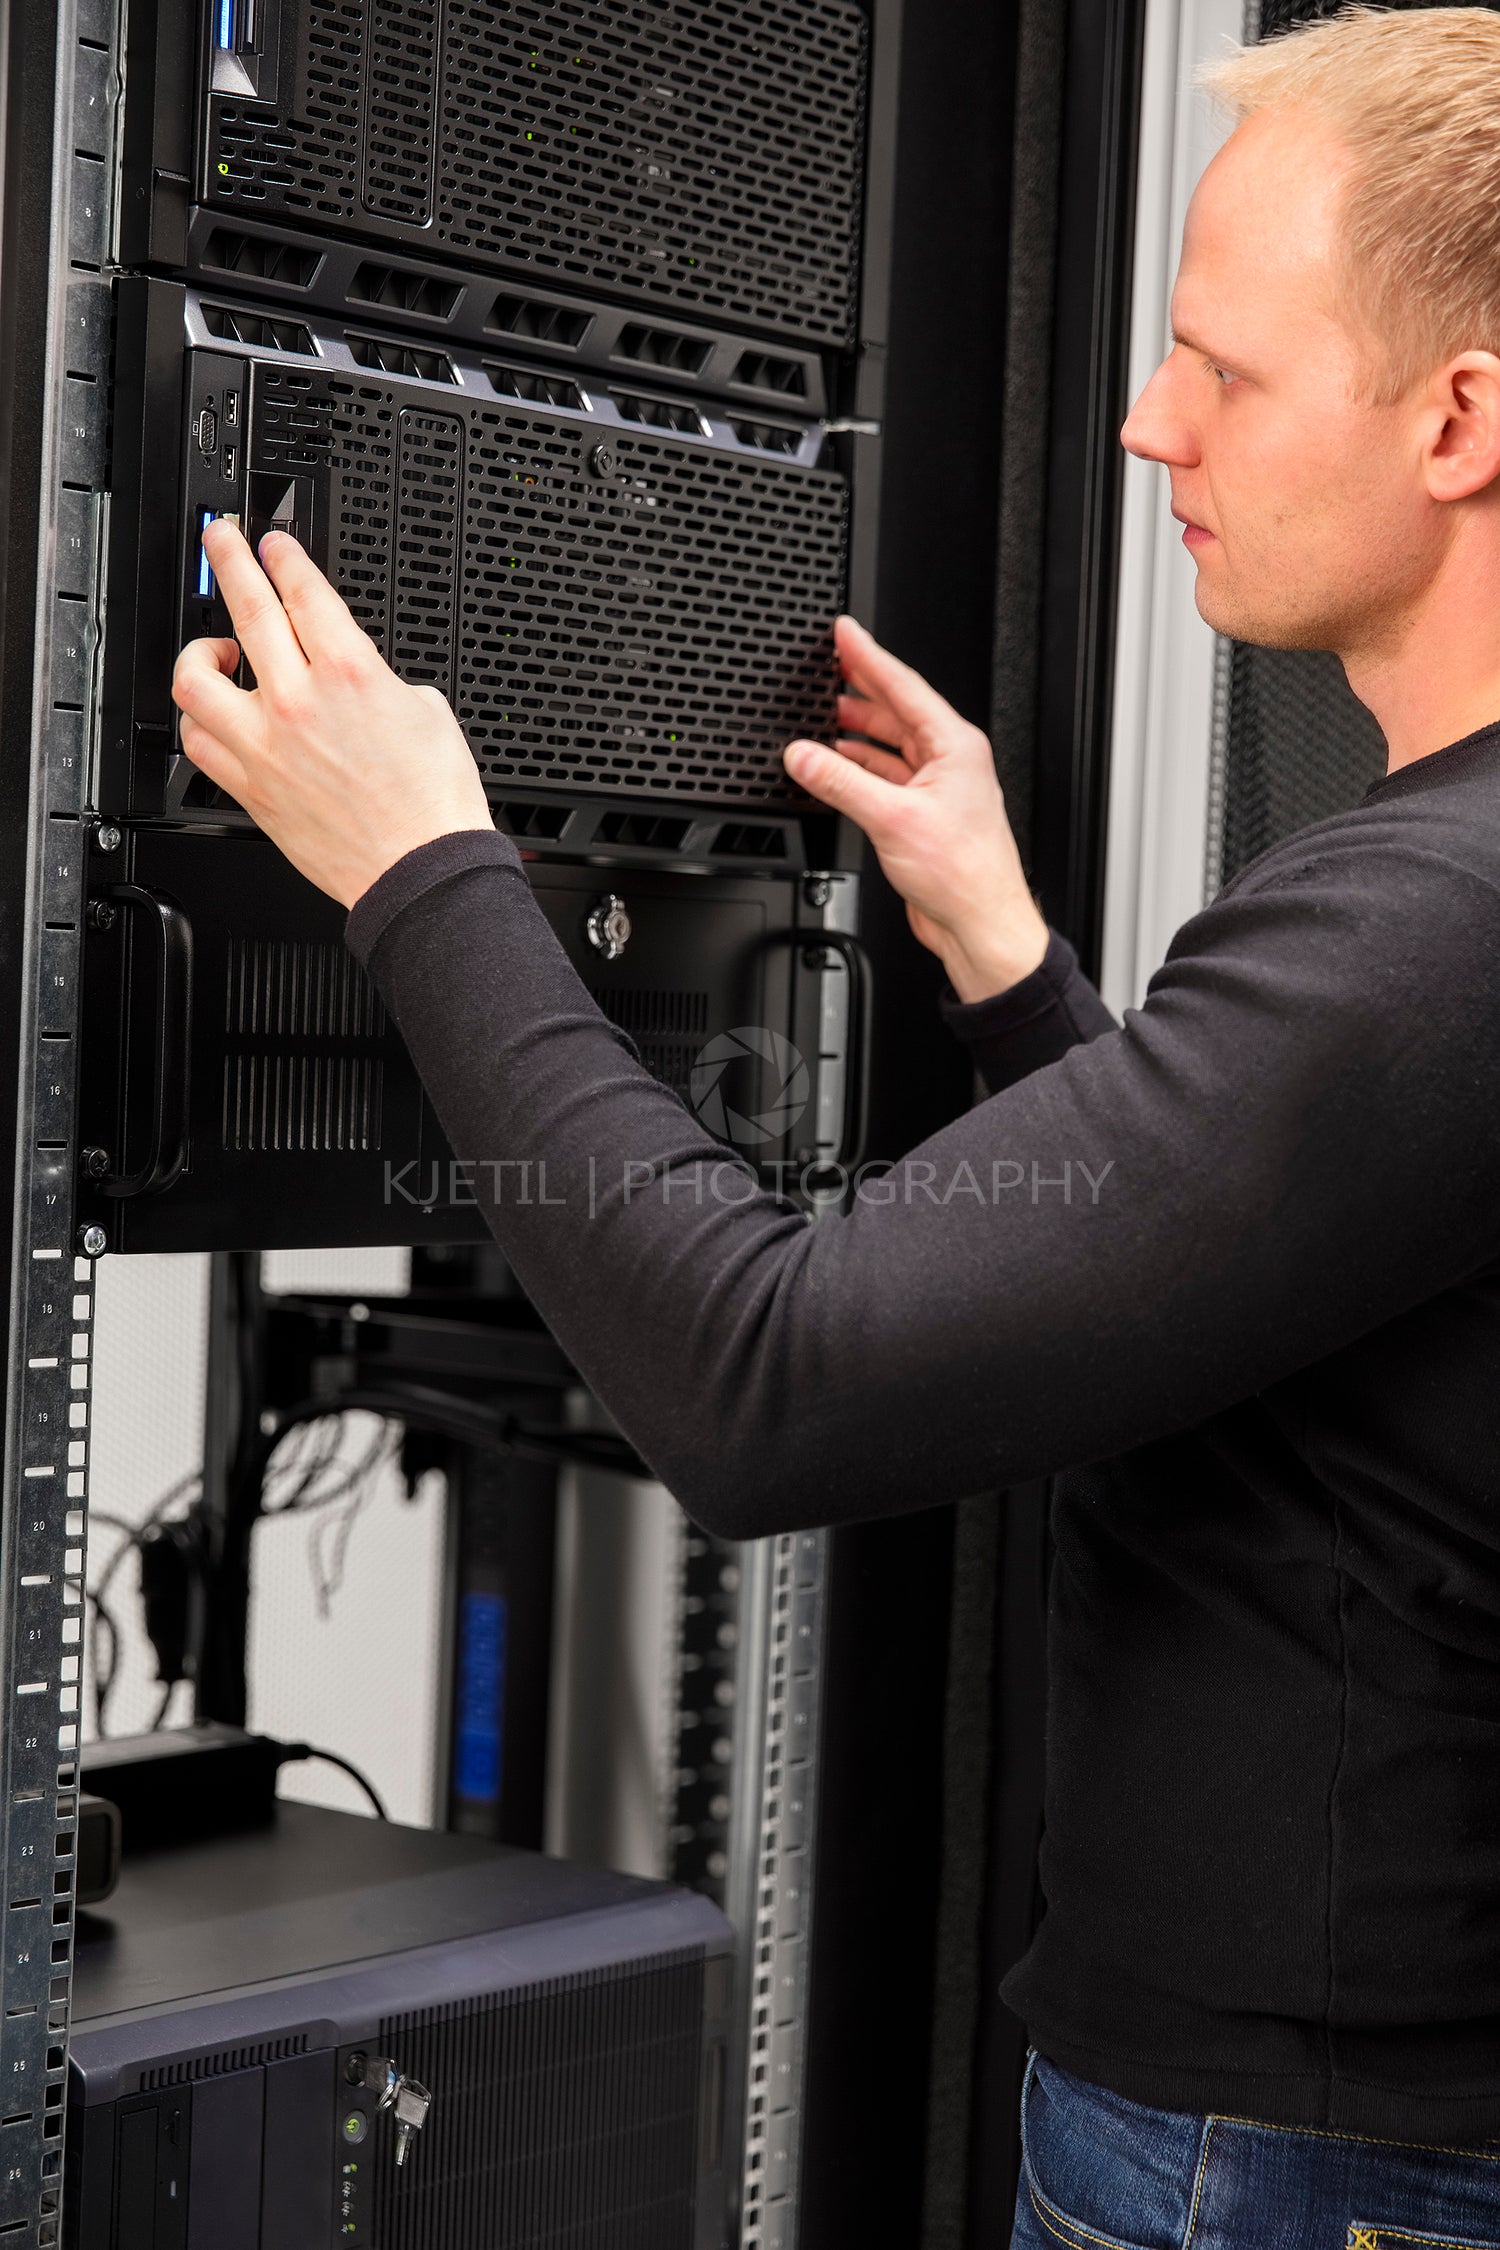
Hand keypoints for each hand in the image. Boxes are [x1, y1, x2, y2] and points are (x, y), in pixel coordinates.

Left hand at [171, 520, 492, 908]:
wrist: (422, 869)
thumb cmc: (434, 805)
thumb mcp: (427, 713)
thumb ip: (380, 681)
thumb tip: (356, 679)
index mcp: (350, 672)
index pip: (303, 591)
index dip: (284, 557)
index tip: (273, 544)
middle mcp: (298, 702)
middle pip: (245, 607)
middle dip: (229, 559)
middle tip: (221, 539)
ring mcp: (266, 746)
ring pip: (196, 678)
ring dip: (200, 653)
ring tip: (215, 651)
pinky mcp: (251, 788)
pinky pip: (199, 743)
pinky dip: (200, 722)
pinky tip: (214, 716)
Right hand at [784, 617, 1047, 1003]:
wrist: (979, 922)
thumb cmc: (963, 873)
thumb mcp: (891, 818)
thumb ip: (841, 782)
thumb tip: (804, 755)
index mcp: (955, 746)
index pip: (904, 686)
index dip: (869, 656)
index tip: (844, 632)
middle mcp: (950, 761)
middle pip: (898, 711)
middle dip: (861, 689)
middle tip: (829, 667)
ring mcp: (938, 788)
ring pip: (891, 745)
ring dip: (859, 732)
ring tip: (826, 715)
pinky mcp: (924, 815)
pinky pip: (887, 777)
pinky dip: (860, 769)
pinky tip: (839, 765)